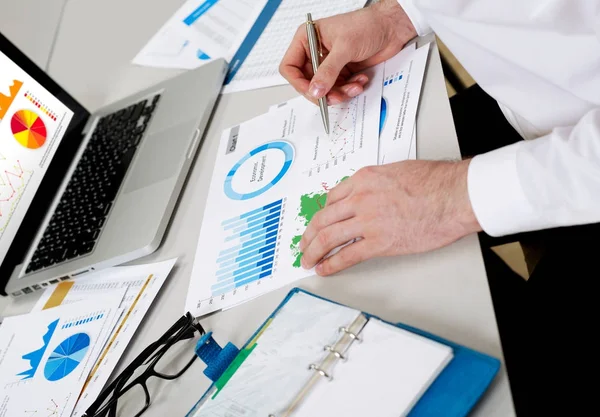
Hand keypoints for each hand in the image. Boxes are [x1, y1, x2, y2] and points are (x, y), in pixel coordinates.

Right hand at [279, 0, 416, 104]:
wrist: (391, 27)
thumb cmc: (367, 24)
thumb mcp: (345, 47)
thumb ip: (328, 72)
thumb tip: (315, 90)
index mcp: (307, 39)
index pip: (290, 67)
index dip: (298, 83)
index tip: (312, 92)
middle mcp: (316, 52)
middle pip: (307, 83)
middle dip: (322, 92)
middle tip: (335, 96)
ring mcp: (329, 63)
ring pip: (324, 89)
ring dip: (339, 93)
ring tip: (353, 87)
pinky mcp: (342, 71)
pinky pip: (339, 89)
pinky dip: (349, 89)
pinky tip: (359, 80)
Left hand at [299, 160, 482, 275]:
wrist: (455, 196)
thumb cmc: (436, 182)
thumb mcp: (397, 171)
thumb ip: (377, 184)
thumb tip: (369, 194)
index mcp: (364, 179)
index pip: (331, 198)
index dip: (321, 214)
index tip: (318, 223)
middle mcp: (360, 198)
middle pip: (323, 218)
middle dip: (309, 234)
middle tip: (304, 244)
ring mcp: (368, 221)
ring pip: (329, 237)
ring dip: (314, 250)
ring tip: (308, 260)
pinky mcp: (380, 242)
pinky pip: (348, 255)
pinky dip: (332, 264)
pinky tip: (325, 269)